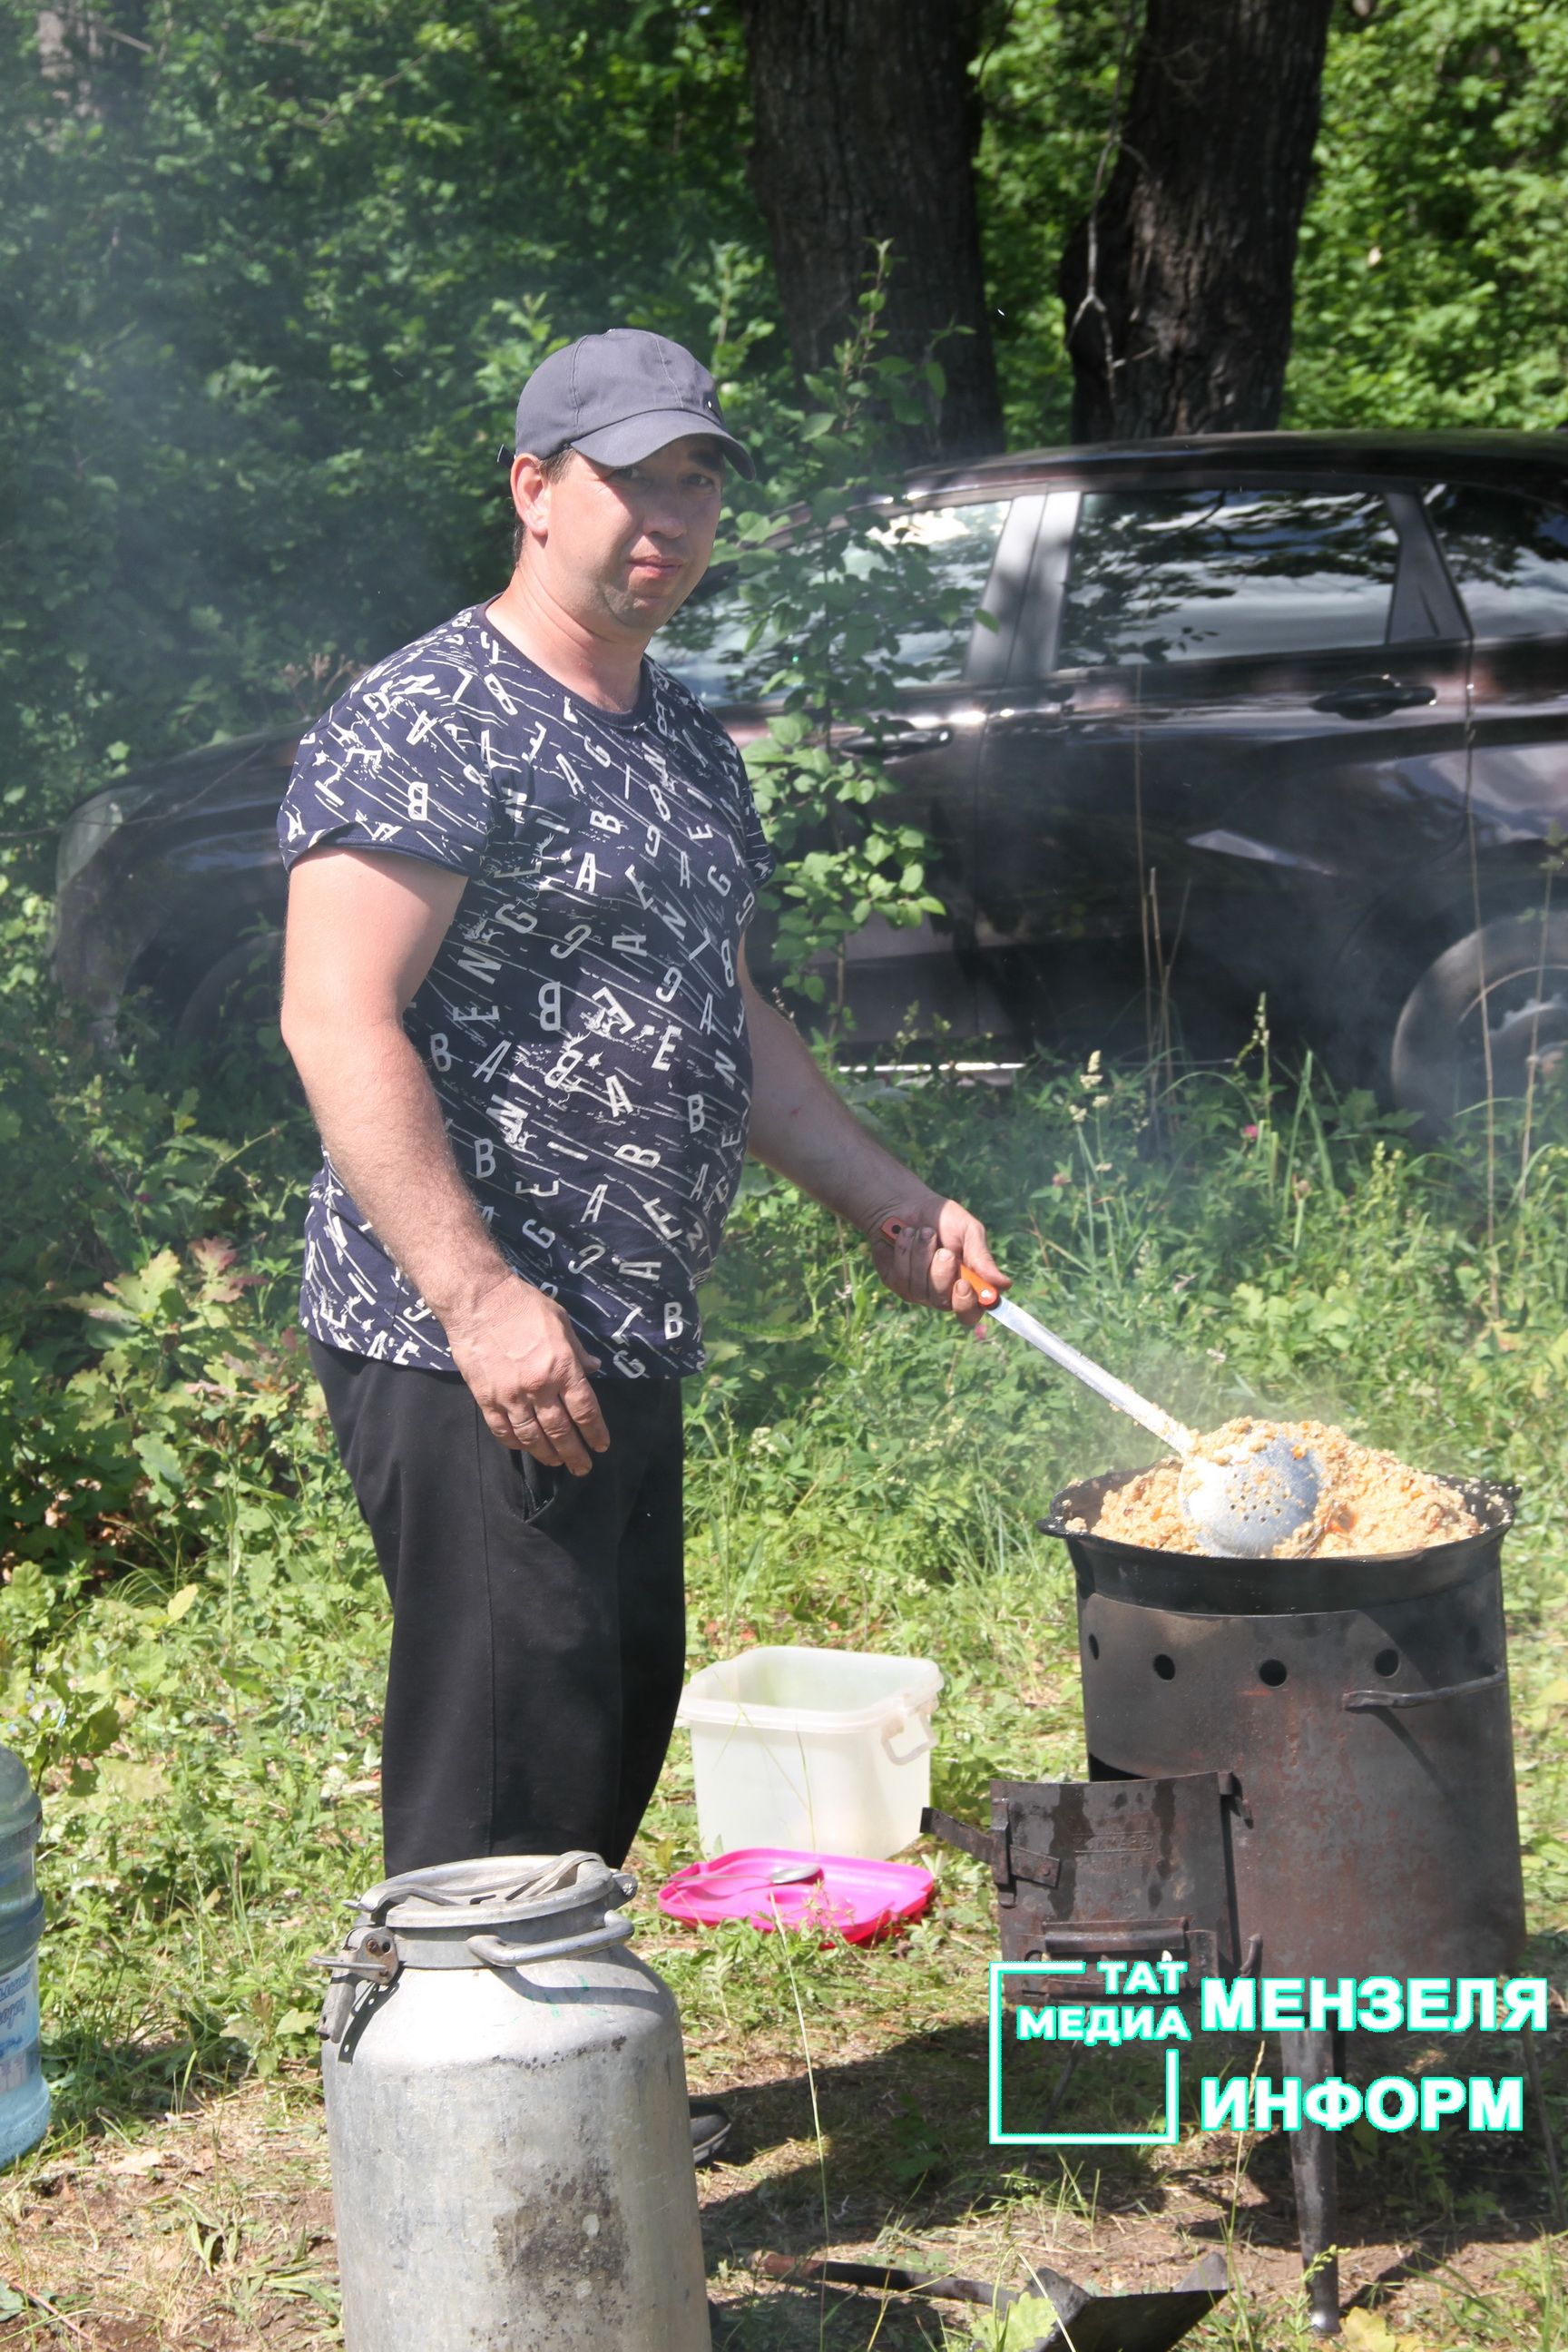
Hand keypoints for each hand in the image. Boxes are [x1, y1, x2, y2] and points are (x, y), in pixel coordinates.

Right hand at [443, 1275, 608, 1472]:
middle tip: (582, 1468)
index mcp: (562, 1367)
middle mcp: (538, 1387)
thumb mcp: (561, 1322)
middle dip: (574, 1453)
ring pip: (531, 1437)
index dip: (595, 1433)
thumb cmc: (523, 1305)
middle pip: (560, 1431)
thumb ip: (578, 1351)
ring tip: (557, 1463)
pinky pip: (502, 1430)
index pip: (585, 1410)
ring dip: (547, 1454)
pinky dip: (515, 1443)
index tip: (601, 1446)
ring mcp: (510, 1395)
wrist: (478, 1300)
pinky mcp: (486, 1398)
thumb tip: (595, 1368)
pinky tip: (524, 1448)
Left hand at [867, 1199, 1007, 1328]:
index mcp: (966, 1284)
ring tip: (923, 1232)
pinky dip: (905, 1252)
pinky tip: (905, 1236)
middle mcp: (942, 1293)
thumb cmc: (943, 1218)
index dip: (967, 1305)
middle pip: (943, 1303)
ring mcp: (917, 1291)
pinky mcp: (896, 1283)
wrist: (906, 1204)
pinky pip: (901, 1278)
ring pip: (920, 1289)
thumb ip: (982, 1258)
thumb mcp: (968, 1231)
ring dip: (922, 1255)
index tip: (963, 1284)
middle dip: (941, 1273)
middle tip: (943, 1250)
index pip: (970, 1313)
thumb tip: (1003, 1284)